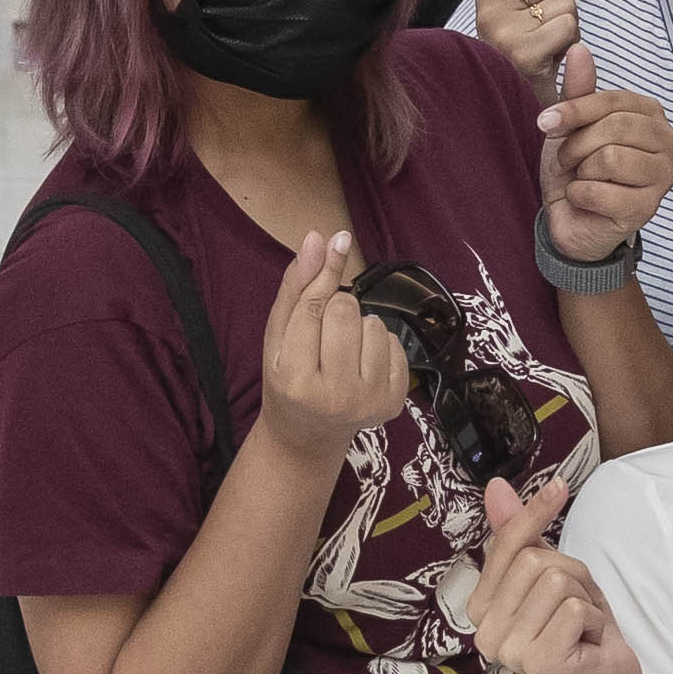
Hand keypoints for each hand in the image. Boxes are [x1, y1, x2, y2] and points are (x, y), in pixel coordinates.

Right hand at [256, 230, 410, 458]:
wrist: (308, 434)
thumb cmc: (287, 378)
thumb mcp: (277, 336)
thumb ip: (296, 287)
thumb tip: (318, 238)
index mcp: (294, 380)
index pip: (314, 308)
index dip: (324, 271)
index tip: (337, 239)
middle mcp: (333, 396)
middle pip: (346, 310)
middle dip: (335, 308)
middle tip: (322, 336)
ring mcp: (367, 402)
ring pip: (374, 324)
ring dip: (358, 327)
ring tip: (341, 352)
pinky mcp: (393, 403)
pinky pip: (394, 343)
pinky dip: (378, 344)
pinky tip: (361, 363)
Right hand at [472, 0, 585, 88]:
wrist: (519, 107)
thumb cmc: (531, 57)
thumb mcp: (539, 11)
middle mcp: (489, 12)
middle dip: (563, 3)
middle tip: (550, 32)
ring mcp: (503, 33)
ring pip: (564, 3)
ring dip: (570, 26)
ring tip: (552, 48)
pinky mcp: (522, 53)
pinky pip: (566, 26)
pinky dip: (571, 42)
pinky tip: (555, 59)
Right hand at [472, 472, 645, 673]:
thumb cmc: (575, 624)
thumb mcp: (549, 571)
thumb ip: (518, 532)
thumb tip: (496, 487)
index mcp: (479, 607)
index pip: (506, 544)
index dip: (536, 513)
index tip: (560, 485)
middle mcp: (484, 632)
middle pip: (535, 561)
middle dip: (572, 575)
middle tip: (577, 606)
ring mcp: (509, 650)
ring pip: (557, 582)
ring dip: (585, 599)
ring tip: (582, 625)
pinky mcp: (540, 662)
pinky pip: (574, 610)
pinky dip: (594, 620)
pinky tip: (588, 641)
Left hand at [534, 40, 672, 259]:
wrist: (570, 218)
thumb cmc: (577, 168)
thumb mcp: (573, 125)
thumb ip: (579, 91)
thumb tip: (579, 48)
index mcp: (653, 115)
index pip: (614, 101)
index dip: (574, 109)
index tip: (544, 122)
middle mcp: (670, 143)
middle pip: (615, 128)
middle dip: (577, 144)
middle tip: (566, 160)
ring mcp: (664, 178)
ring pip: (610, 159)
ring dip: (580, 171)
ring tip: (580, 178)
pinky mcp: (647, 209)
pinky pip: (601, 192)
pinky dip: (580, 195)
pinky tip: (585, 200)